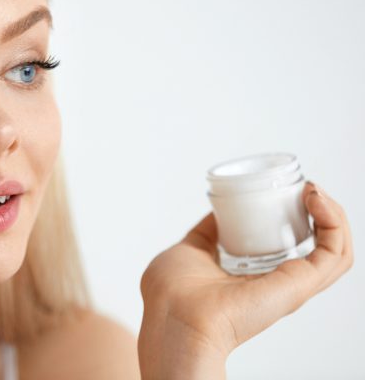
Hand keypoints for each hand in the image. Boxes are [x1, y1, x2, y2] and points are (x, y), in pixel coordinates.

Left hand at [138, 181, 352, 378]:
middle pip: (320, 244)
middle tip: (305, 188)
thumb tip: (217, 213)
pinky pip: (335, 252)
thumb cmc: (170, 295)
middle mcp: (278, 282)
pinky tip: (315, 200)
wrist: (173, 318)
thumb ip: (205, 234)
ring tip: (313, 190)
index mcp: (255, 276)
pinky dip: (334, 222)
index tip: (288, 190)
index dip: (297, 215)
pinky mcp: (300, 285)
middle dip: (322, 210)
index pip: (293, 245)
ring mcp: (292, 284)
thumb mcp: (189, 250)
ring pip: (336, 247)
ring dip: (332, 213)